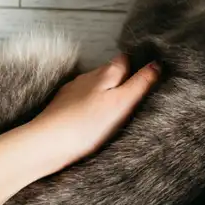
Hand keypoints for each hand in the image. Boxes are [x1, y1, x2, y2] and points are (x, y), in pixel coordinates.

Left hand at [0, 54, 157, 204]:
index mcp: (106, 73)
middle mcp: (87, 77)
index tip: (150, 73)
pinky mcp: (61, 107)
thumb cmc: (87, 125)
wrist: (47, 144)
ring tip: (116, 107)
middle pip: (110, 71)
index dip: (138, 63)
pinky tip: (93, 118)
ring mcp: (72, 92)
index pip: (125, 59)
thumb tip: (157, 64)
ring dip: (105, 92)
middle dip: (122, 78)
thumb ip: (140, 83)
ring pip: (94, 86)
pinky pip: (81, 101)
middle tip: (136, 92)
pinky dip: (90, 105)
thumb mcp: (122, 104)